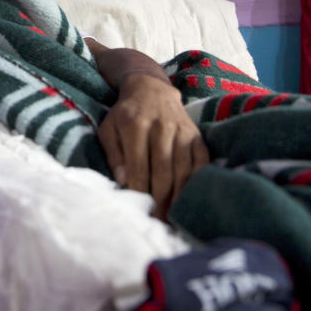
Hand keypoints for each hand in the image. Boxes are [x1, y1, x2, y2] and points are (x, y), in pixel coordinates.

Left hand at [98, 73, 208, 217]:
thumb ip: (114, 155)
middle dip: (160, 200)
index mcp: (135, 126)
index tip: (139, 210)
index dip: (140, 191)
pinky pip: (201, 161)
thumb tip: (123, 181)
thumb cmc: (124, 114)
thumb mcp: (108, 129)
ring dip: (179, 196)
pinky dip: (197, 181)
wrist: (150, 89)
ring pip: (183, 169)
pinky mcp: (196, 134)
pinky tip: (192, 198)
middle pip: (163, 171)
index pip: (139, 167)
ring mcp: (182, 131)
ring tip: (173, 216)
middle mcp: (161, 128)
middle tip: (157, 221)